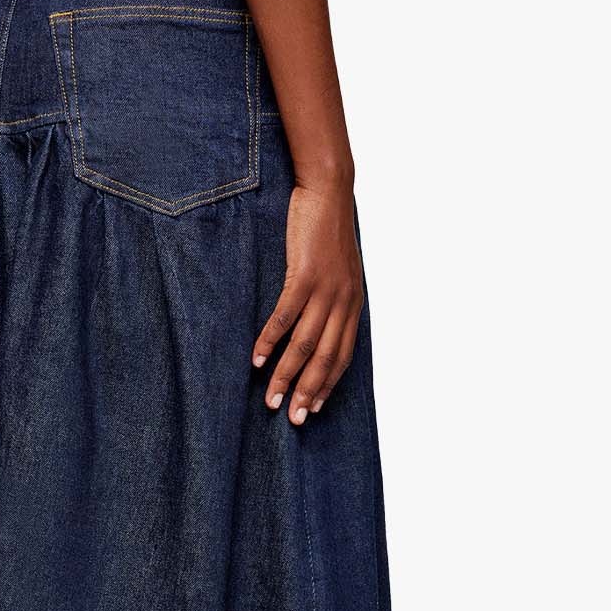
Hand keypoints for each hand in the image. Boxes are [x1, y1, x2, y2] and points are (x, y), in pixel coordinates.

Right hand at [253, 182, 363, 422]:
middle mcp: (344, 302)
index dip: (327, 386)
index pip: (342, 356)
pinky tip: (257, 358)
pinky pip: (286, 316)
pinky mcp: (306, 274)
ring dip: (286, 375)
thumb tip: (318, 324)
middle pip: (325, 358)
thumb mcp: (338, 271)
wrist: (329, 192)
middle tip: (292, 419)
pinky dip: (271, 340)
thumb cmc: (327, 231)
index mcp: (353, 304)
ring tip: (271, 398)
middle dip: (308, 392)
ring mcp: (326, 289)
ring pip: (305, 344)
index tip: (312, 409)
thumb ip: (331, 299)